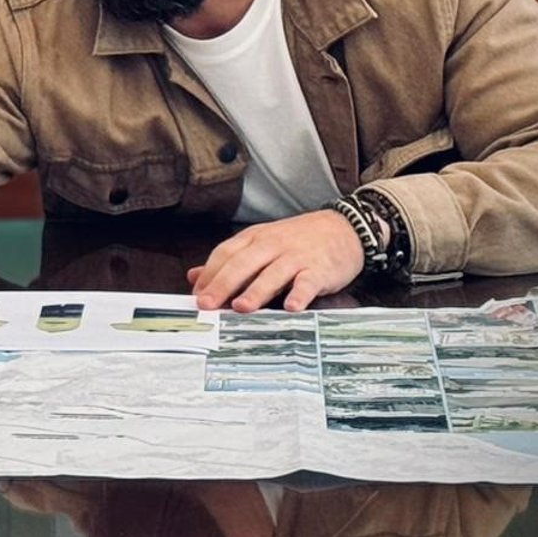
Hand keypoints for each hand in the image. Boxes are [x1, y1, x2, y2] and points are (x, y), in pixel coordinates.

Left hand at [186, 210, 364, 312]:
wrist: (343, 228)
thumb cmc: (297, 240)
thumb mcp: (260, 243)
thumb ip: (228, 261)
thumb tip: (193, 276)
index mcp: (254, 238)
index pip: (225, 254)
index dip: (209, 274)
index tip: (196, 295)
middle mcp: (272, 245)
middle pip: (243, 264)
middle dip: (223, 284)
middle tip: (207, 305)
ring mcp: (296, 257)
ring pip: (272, 274)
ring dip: (256, 291)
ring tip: (241, 308)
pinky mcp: (319, 269)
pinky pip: (307, 282)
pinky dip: (299, 294)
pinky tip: (291, 307)